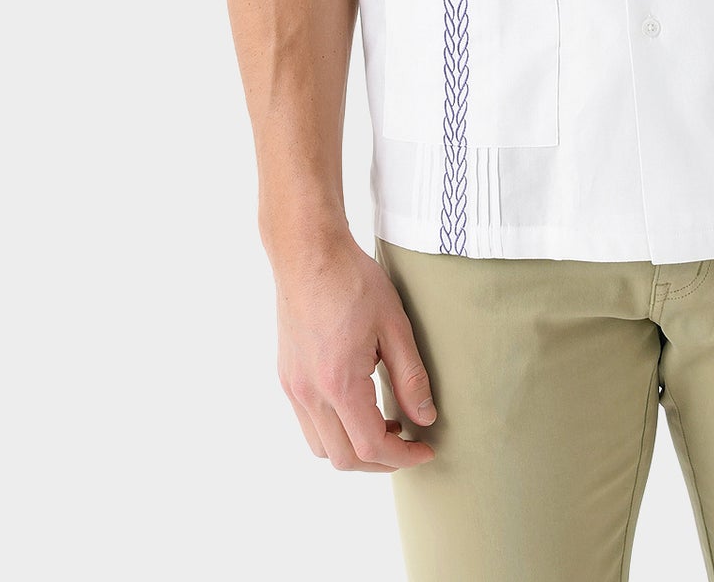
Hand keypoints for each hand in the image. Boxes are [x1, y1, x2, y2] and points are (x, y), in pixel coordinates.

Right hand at [271, 230, 438, 470]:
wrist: (308, 253)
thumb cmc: (353, 281)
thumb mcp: (394, 325)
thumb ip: (411, 377)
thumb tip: (425, 419)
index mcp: (339, 383)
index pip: (371, 447)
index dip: (403, 457)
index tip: (426, 450)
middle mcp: (309, 393)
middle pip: (344, 458)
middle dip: (380, 460)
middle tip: (408, 441)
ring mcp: (293, 387)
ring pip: (321, 447)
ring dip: (354, 449)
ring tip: (385, 424)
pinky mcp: (287, 376)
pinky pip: (308, 423)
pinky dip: (334, 430)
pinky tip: (358, 405)